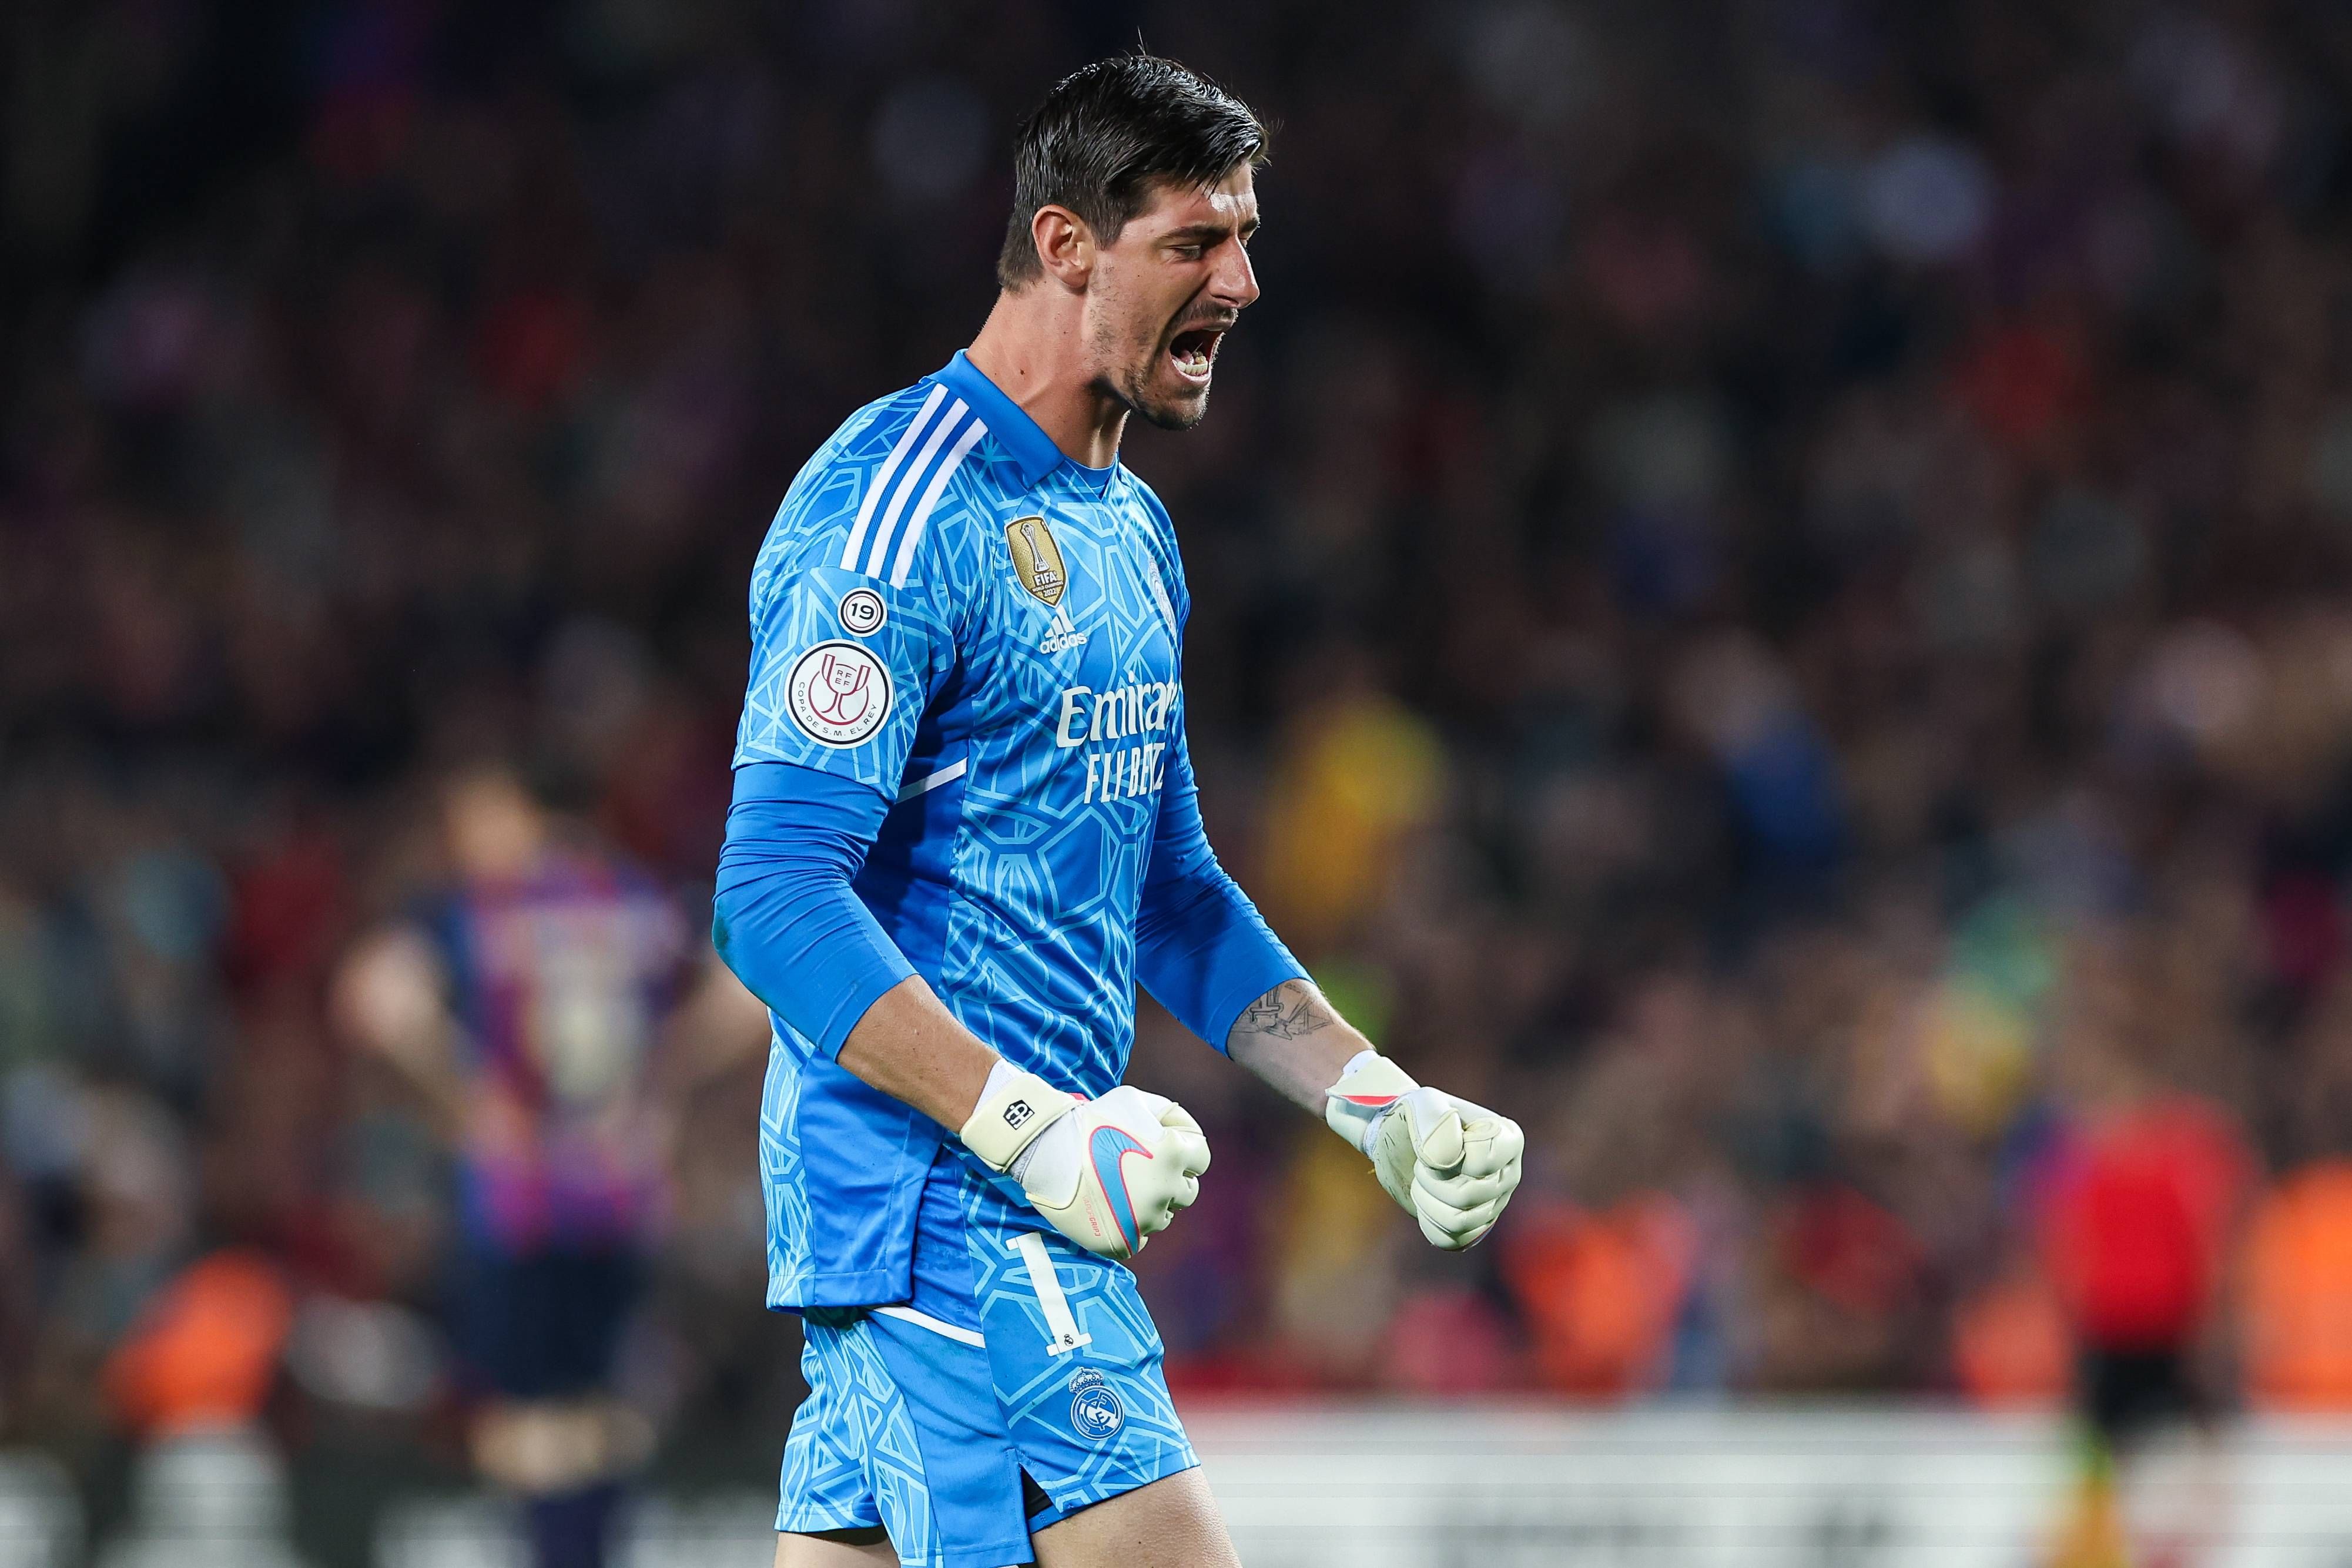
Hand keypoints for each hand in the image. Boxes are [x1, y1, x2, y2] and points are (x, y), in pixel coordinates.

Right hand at [960, 1065, 1210, 1259]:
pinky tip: (1110, 1207)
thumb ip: (1169, 1115)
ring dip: (1149, 1204)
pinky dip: (1129, 1226)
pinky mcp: (1120, 1241)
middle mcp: (1163, 1190)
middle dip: (1170, 1180)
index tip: (1164, 1149)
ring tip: (1120, 1187)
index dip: (1185, 1152)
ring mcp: (1142, 1220)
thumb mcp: (1136, 1101)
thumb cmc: (1090, 1117)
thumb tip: (1183, 1133)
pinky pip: (1138, 1238)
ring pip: (1162, 1217)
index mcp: (1173, 1155)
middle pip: (1186, 1193)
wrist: (1045, 1144)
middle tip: (1141, 1170)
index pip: (1201, 1160)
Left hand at [1326, 1054, 1522, 1248]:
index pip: (1482, 1163)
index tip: (1437, 1136)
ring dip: (1427, 1199)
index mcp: (1509, 1139)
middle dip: (1430, 1178)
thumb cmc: (1419, 1117)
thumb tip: (1448, 1160)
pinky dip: (1430, 1221)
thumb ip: (1435, 1120)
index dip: (1447, 1153)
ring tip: (1423, 1179)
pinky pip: (1453, 1240)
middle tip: (1422, 1161)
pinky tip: (1426, 1200)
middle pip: (1468, 1196)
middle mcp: (1509, 1174)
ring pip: (1460, 1222)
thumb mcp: (1422, 1104)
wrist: (1403, 1140)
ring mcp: (1495, 1204)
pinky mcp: (1477, 1227)